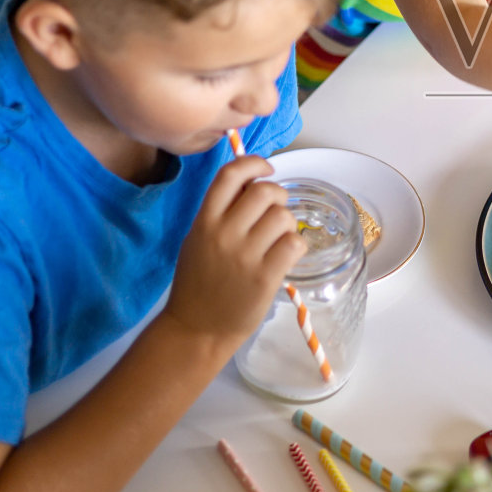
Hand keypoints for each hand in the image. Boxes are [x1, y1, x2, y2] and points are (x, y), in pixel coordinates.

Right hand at [162, 155, 303, 350]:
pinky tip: (286, 256)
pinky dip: (296, 246)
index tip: (266, 169)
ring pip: (283, 216)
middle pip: (265, 191)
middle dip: (278, 196)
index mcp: (204, 221)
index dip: (253, 163)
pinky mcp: (264, 277)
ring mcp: (245, 256)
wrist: (196, 329)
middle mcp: (223, 234)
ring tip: (278, 240)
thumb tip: (253, 184)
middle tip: (275, 212)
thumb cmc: (198, 283)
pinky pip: (294, 244)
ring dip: (287, 224)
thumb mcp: (198, 240)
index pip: (229, 175)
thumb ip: (221, 213)